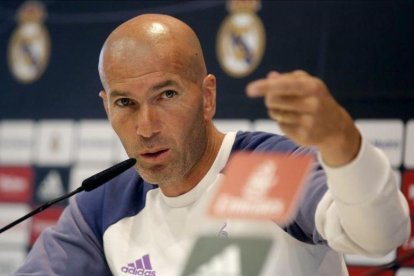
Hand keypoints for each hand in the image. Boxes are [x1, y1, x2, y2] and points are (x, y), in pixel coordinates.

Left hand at [246, 70, 360, 166]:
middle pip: (273, 100)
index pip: (283, 85)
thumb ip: (288, 79)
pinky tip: (296, 122)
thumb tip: (270, 76)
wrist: (336, 127)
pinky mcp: (304, 136)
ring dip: (276, 112)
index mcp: (312, 87)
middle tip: (276, 99)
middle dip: (269, 99)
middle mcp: (312, 104)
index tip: (249, 90)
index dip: (265, 86)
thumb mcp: (308, 85)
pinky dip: (283, 123)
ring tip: (290, 110)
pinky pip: (281, 126)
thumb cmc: (316, 100)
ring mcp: (308, 122)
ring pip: (275, 114)